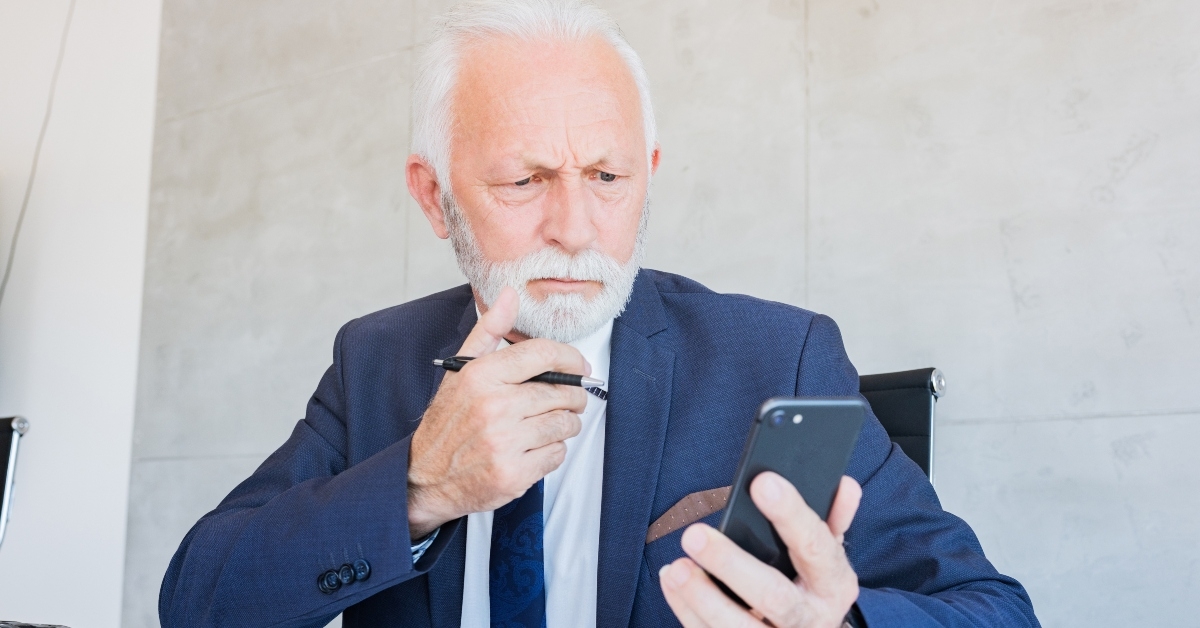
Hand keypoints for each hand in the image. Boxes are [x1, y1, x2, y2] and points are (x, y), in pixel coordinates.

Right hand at [405, 287, 590, 538]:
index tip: (578, 366)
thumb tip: (509, 295)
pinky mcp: (513, 474)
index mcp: (482, 376)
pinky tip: (534, 447)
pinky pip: (557, 454)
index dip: (571, 358)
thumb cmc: (448, 422)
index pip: (543, 354)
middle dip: (573, 395)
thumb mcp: (462, 370)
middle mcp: (493, 407)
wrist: (424, 477)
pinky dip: (553, 451)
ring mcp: (504, 442)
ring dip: (565, 424)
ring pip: (564, 424)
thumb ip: (490, 331)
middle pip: (562, 392)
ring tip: (549, 423)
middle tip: (569, 399)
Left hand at [660, 472, 862, 627]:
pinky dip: (686, 611)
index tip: (763, 483)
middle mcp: (810, 618)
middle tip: (695, 535)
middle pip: (773, 597)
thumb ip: (833, 519)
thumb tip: (843, 484)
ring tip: (677, 568)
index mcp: (834, 584)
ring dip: (702, 598)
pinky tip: (672, 582)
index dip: (791, 515)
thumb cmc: (812, 585)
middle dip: (732, 565)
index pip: (816, 547)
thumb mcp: (828, 555)